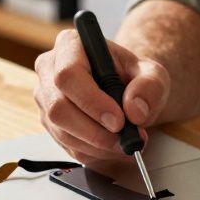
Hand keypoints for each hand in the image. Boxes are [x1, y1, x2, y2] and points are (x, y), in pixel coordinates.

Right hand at [34, 29, 169, 166]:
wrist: (127, 90)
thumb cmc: (133, 76)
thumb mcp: (153, 74)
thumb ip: (150, 86)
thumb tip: (134, 110)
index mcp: (70, 45)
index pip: (68, 75)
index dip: (91, 102)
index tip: (118, 120)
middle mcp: (50, 70)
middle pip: (58, 108)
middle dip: (94, 131)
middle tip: (124, 139)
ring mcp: (46, 98)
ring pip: (62, 131)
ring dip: (96, 146)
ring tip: (124, 144)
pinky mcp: (50, 123)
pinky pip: (66, 146)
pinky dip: (93, 153)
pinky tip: (112, 148)